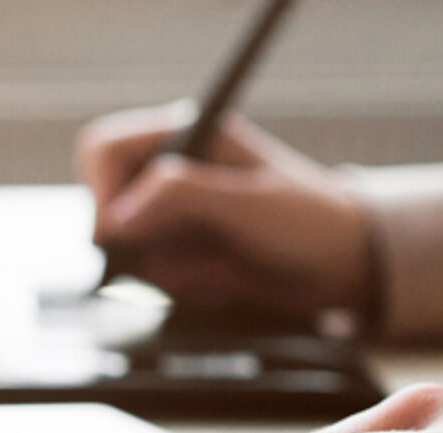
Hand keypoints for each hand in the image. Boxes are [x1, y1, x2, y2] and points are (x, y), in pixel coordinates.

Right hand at [79, 102, 373, 322]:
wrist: (341, 265)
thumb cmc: (310, 221)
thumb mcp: (250, 205)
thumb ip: (183, 198)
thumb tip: (119, 216)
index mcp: (185, 135)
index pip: (104, 151)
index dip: (101, 191)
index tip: (118, 233)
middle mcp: (168, 170)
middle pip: (105, 207)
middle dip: (141, 243)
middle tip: (187, 255)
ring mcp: (168, 214)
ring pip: (124, 250)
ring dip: (167, 270)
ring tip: (220, 265)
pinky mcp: (175, 251)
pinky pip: (147, 277)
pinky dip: (180, 286)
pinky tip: (221, 277)